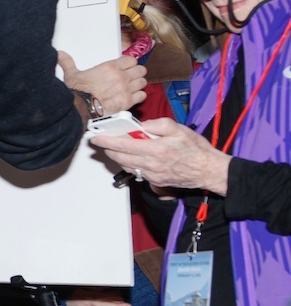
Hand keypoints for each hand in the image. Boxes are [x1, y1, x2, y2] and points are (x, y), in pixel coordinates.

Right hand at [59, 51, 146, 115]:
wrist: (81, 108)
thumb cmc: (78, 92)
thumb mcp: (72, 74)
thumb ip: (68, 63)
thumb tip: (60, 55)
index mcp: (110, 67)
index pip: (131, 60)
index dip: (130, 63)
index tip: (127, 66)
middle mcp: (121, 76)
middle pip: (140, 70)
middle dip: (137, 73)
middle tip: (131, 77)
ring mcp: (126, 89)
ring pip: (143, 82)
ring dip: (138, 85)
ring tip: (132, 87)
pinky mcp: (128, 102)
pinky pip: (142, 96)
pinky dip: (139, 96)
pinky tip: (133, 97)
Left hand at [88, 117, 230, 193]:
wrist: (209, 170)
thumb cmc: (196, 149)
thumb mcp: (178, 129)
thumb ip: (157, 124)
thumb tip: (140, 125)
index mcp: (155, 149)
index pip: (123, 145)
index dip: (106, 141)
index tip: (95, 138)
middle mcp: (151, 164)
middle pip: (120, 157)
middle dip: (108, 149)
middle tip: (103, 141)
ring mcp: (152, 175)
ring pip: (126, 165)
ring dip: (118, 157)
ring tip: (117, 147)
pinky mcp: (155, 181)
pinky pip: (136, 172)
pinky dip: (130, 164)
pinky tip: (132, 156)